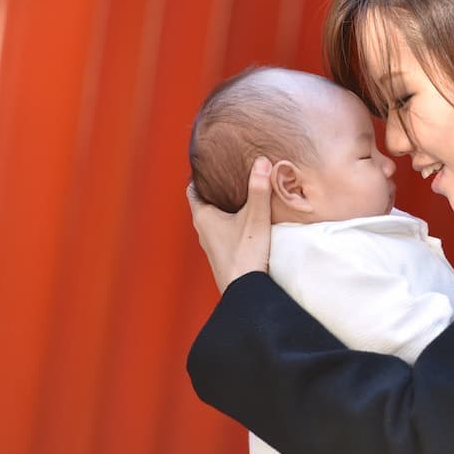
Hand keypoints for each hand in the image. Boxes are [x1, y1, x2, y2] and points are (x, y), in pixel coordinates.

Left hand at [185, 157, 272, 292]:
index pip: (193, 189)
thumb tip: (261, 160)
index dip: (200, 175)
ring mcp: (212, 244)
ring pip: (214, 218)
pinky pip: (223, 231)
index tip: (212, 164)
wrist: (245, 293)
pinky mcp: (223, 255)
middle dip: (216, 189)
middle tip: (231, 174)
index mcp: (203, 217)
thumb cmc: (245, 255)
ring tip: (241, 194)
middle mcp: (203, 230)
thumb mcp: (255, 218)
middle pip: (205, 203)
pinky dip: (231, 221)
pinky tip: (247, 220)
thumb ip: (259, 189)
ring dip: (225, 207)